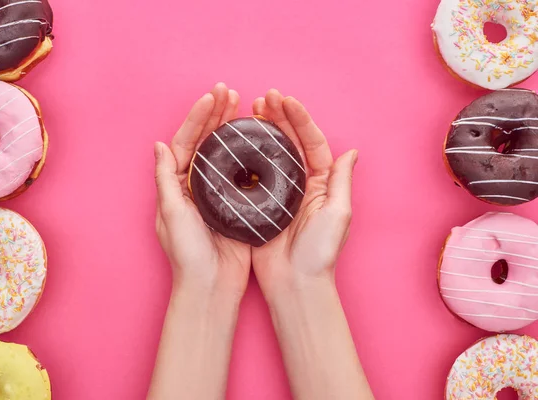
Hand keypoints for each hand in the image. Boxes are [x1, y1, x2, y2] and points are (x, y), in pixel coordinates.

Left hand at [155, 83, 249, 299]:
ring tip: (244, 106)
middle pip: (205, 143)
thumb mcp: (171, 214)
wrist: (211, 285)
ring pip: (225, 153)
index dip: (198, 118)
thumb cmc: (187, 253)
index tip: (212, 97)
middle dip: (216, 116)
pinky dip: (249, 153)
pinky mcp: (237, 204)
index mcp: (177, 185)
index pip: (186, 142)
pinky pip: (243, 172)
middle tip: (229, 92)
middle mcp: (196, 185)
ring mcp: (218, 193)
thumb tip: (158, 145)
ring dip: (232, 129)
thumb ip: (165, 179)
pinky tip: (258, 138)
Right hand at [251, 89, 357, 299]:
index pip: (312, 142)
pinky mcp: (260, 204)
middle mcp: (301, 184)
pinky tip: (237, 141)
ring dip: (263, 131)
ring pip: (271, 154)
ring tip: (251, 110)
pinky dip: (246, 155)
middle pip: (290, 143)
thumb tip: (351, 152)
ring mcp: (279, 193)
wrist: (294, 283)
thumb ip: (341, 181)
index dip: (300, 119)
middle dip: (279, 118)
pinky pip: (252, 174)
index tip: (285, 100)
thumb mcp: (338, 214)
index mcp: (322, 183)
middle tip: (264, 98)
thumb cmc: (319, 253)